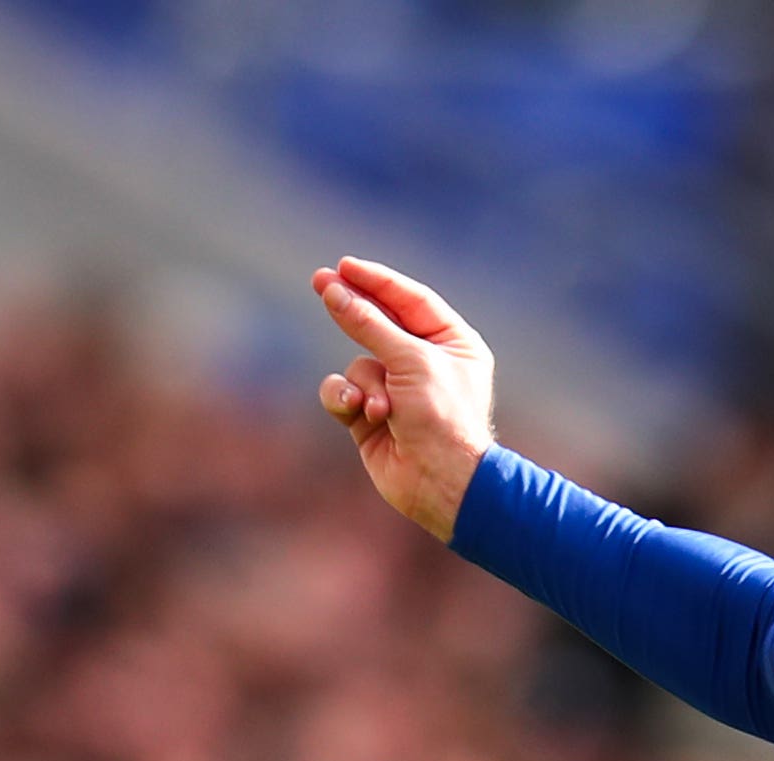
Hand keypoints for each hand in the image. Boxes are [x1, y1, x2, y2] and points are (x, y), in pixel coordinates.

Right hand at [313, 257, 497, 541]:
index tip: (344, 266)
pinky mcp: (372, 417)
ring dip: (364, 383)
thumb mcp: (409, 360)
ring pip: (358, 364)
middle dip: (352, 308)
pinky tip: (358, 411)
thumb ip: (368, 322)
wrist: (441, 482)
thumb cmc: (441, 417)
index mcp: (453, 343)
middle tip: (319, 280)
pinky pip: (344, 392)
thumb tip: (333, 289)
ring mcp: (398, 391)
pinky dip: (346, 399)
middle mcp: (427, 363)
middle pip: (380, 324)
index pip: (410, 300)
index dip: (377, 281)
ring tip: (381, 407)